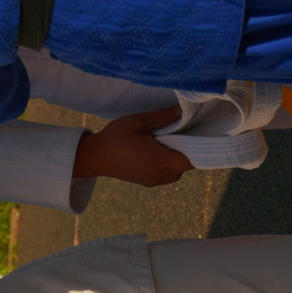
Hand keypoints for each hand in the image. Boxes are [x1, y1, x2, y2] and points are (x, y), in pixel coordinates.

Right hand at [72, 106, 194, 185]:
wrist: (94, 157)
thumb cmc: (114, 138)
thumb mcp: (138, 121)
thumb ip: (163, 117)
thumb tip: (183, 110)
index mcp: (158, 160)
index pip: (190, 160)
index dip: (197, 148)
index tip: (196, 134)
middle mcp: (158, 174)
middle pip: (185, 167)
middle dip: (186, 152)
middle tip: (181, 134)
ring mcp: (152, 181)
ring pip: (176, 172)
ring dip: (177, 159)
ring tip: (168, 143)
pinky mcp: (146, 182)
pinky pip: (166, 175)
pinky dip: (167, 165)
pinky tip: (158, 151)